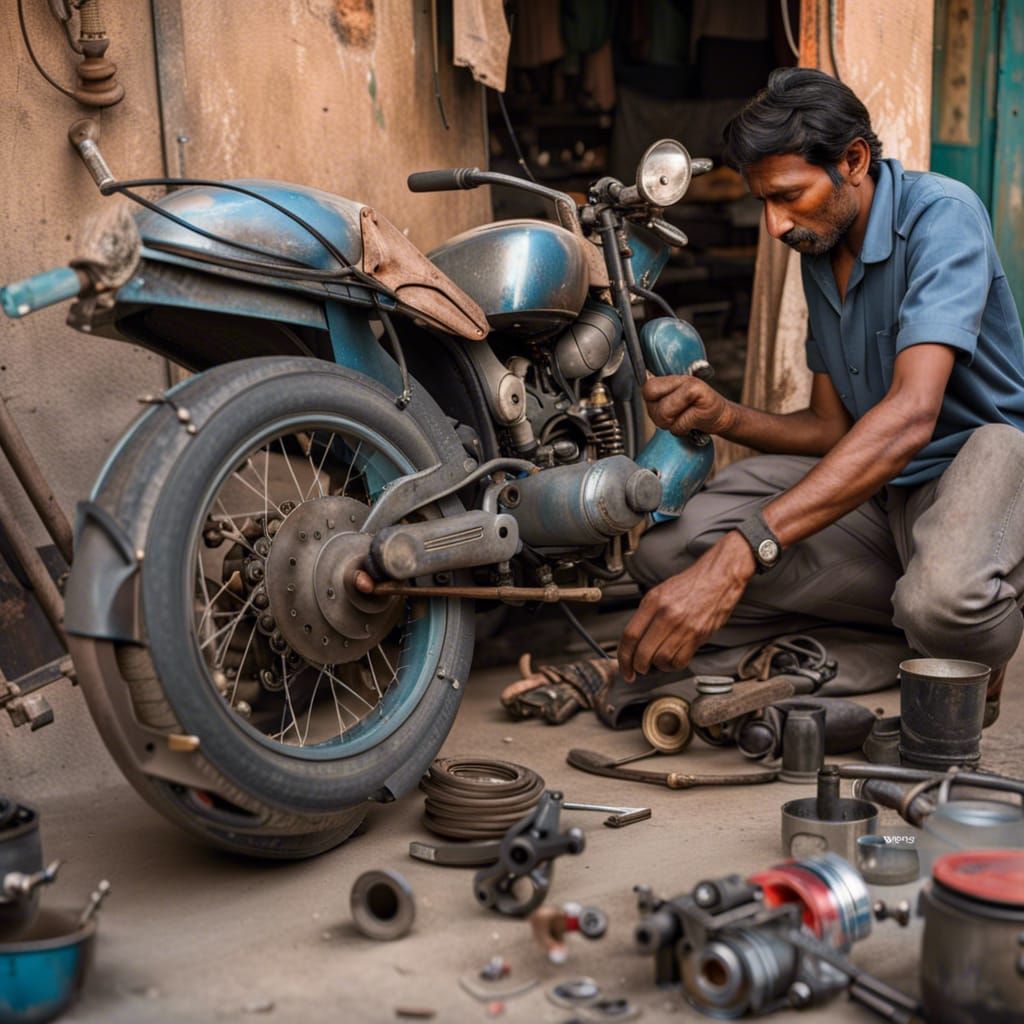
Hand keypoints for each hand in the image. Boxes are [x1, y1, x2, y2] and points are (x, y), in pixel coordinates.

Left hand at [617, 531, 755, 680]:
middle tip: (637, 670)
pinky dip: (673, 665)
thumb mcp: (660, 593)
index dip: (624, 656)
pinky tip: (672, 659)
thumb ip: (646, 614)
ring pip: (661, 659)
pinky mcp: (698, 636)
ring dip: (657, 666)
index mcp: (653, 602)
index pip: (630, 635)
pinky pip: (680, 660)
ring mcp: (683, 626)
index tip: (624, 666)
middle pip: (643, 652)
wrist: (718, 578)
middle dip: (637, 667)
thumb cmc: (690, 585)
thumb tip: (634, 639)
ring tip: (657, 662)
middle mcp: (667, 615)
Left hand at [643, 374, 734, 436]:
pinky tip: (694, 423)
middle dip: (660, 417)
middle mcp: (681, 379)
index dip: (652, 404)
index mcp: (671, 379)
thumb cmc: (695, 412)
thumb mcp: (672, 405)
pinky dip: (683, 430)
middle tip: (675, 416)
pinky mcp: (701, 398)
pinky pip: (678, 424)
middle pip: (652, 401)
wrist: (721, 417)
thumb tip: (644, 399)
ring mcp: (692, 386)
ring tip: (685, 418)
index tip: (665, 409)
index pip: (647, 389)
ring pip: (663, 414)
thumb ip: (656, 401)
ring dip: (673, 424)